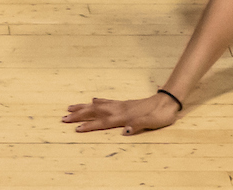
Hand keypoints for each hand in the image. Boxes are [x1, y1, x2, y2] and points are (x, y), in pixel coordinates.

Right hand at [62, 91, 179, 134]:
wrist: (169, 101)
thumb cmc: (161, 114)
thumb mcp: (153, 122)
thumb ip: (138, 125)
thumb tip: (124, 132)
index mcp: (124, 116)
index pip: (103, 122)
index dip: (90, 126)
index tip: (76, 129)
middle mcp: (120, 109)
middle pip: (95, 112)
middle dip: (79, 115)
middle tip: (63, 118)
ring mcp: (121, 105)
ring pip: (98, 106)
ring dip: (84, 107)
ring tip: (70, 108)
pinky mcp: (125, 104)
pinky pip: (107, 102)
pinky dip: (98, 102)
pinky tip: (93, 101)